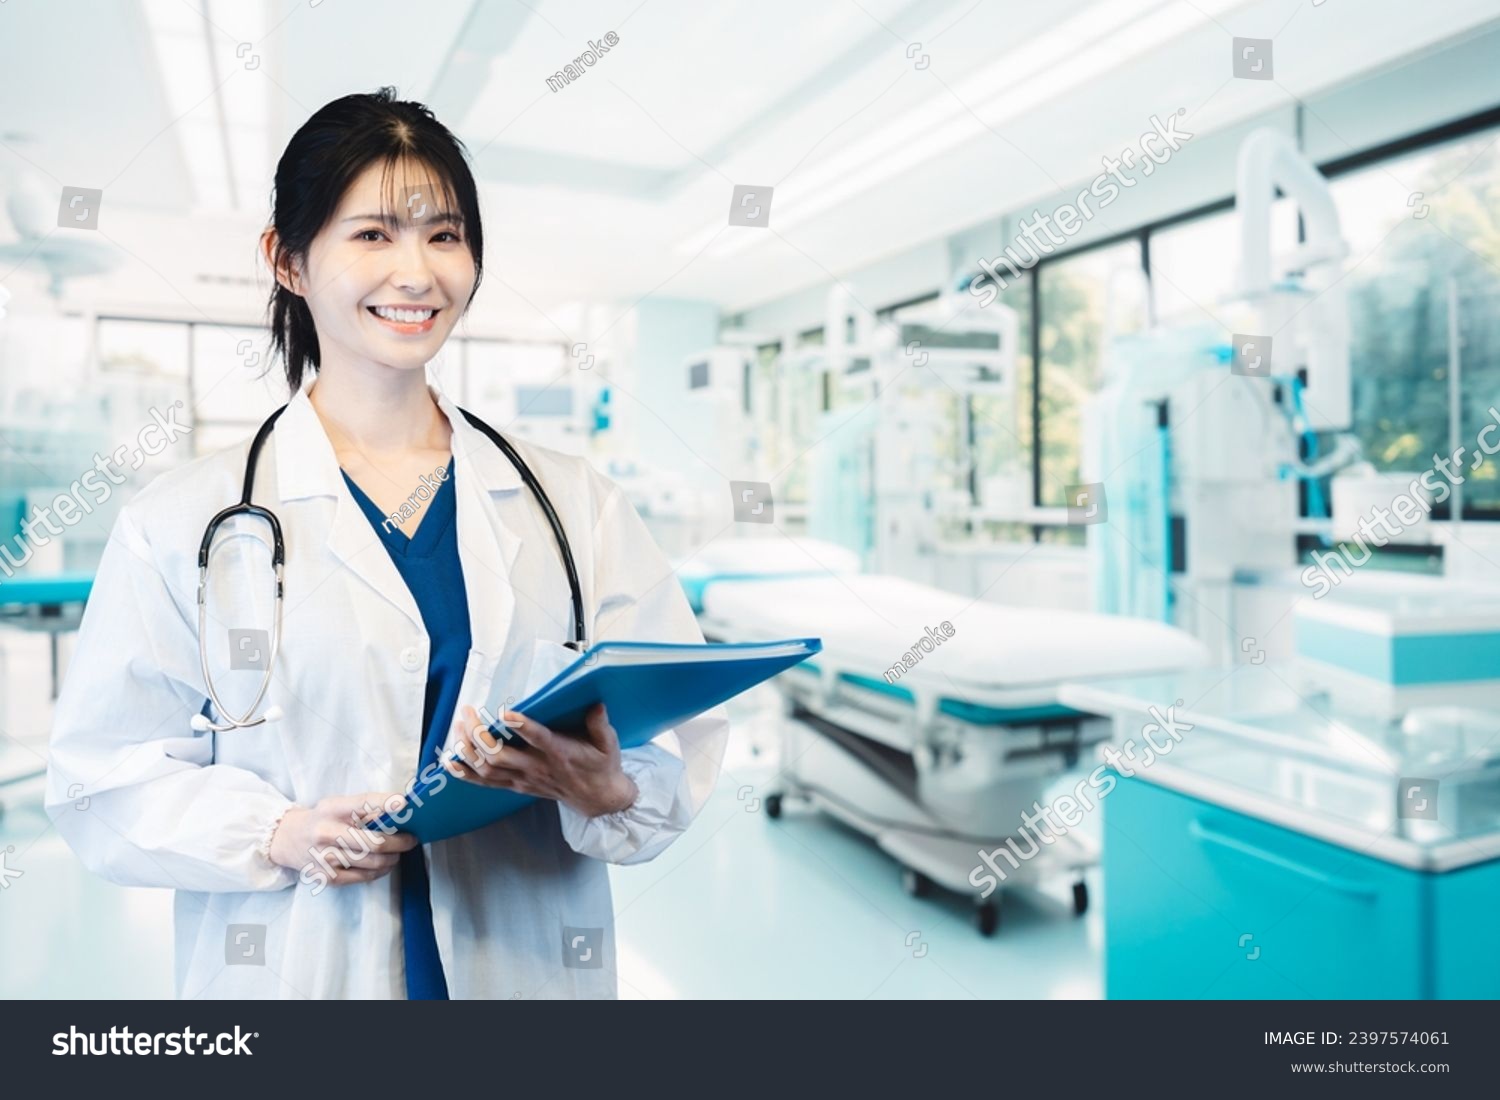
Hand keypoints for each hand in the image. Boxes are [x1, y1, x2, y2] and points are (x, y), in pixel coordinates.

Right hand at [268, 791, 418, 884]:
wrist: (288, 839)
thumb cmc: (322, 819)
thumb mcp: (338, 805)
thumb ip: (365, 808)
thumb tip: (401, 812)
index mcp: (332, 809)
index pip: (362, 803)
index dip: (384, 803)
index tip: (404, 803)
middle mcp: (327, 832)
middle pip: (374, 841)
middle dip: (400, 842)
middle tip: (411, 839)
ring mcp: (326, 858)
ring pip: (373, 862)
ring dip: (393, 857)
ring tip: (398, 852)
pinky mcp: (328, 877)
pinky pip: (365, 877)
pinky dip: (381, 870)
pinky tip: (384, 864)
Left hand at [447, 704, 637, 818]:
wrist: (598, 798)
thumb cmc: (601, 766)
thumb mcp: (608, 743)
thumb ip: (600, 723)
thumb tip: (596, 705)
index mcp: (560, 753)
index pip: (538, 739)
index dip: (522, 727)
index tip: (507, 713)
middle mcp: (537, 767)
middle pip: (499, 755)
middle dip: (478, 734)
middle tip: (468, 713)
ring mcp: (524, 779)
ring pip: (488, 768)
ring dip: (468, 749)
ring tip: (458, 726)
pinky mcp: (517, 786)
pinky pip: (485, 783)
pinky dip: (465, 773)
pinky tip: (450, 761)